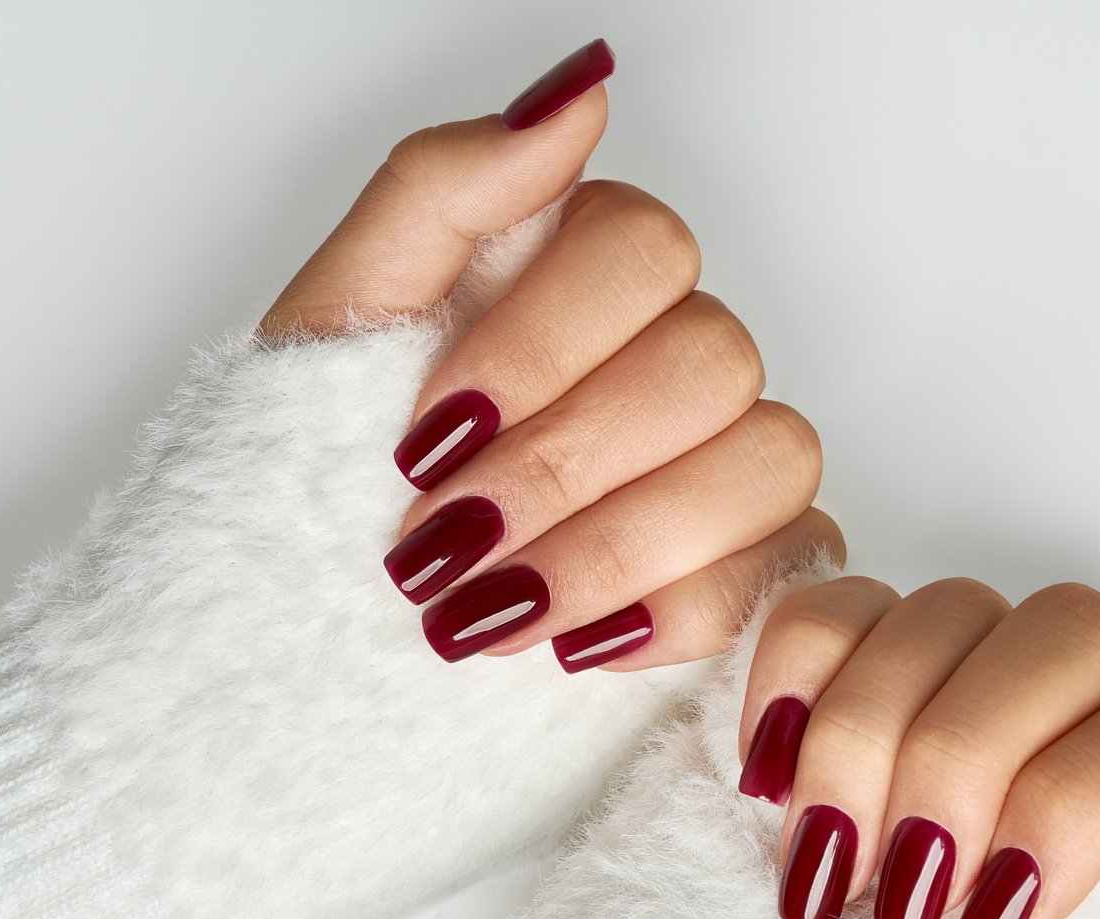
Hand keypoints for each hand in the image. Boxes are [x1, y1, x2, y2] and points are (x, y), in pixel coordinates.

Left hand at [260, 39, 839, 671]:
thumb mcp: (345, 316)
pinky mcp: (752, 561)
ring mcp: (730, 456)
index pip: (643, 251)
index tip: (428, 435)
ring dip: (610, 550)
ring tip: (490, 609)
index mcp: (588, 267)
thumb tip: (578, 96)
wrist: (325, 612)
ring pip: (765, 462)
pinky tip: (570, 640)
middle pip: (708, 360)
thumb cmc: (336, 461)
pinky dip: (667, 618)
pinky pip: (774, 574)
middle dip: (559, 469)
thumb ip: (447, 186)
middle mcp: (676, 348)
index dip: (538, 349)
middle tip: (442, 543)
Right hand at [737, 576, 1099, 918]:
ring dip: (866, 738)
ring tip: (826, 865)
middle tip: (900, 890)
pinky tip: (772, 780)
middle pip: (1072, 633)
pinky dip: (792, 680)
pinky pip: (832, 609)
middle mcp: (1074, 719)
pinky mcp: (849, 666)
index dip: (1081, 802)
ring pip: (948, 607)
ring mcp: (961, 677)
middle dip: (965, 756)